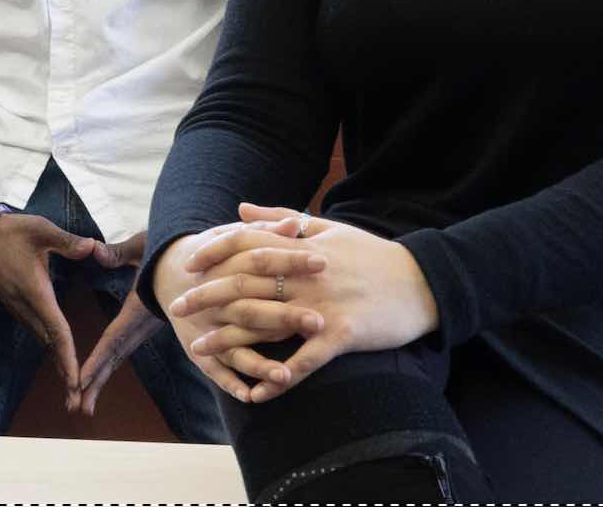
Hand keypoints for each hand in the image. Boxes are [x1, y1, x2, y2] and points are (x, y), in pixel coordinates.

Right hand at [0, 212, 109, 394]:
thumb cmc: (10, 230)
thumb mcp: (40, 229)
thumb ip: (68, 241)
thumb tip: (93, 247)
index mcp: (35, 291)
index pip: (56, 329)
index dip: (68, 356)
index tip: (77, 381)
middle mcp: (25, 306)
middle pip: (49, 345)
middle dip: (65, 374)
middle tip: (78, 402)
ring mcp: (18, 307)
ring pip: (42, 341)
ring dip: (58, 364)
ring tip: (73, 390)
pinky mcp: (15, 305)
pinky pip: (37, 332)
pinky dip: (50, 349)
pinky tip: (60, 358)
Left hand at [71, 231, 156, 415]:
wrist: (197, 259)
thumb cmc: (169, 248)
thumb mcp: (144, 246)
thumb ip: (118, 252)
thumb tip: (93, 250)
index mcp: (138, 308)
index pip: (114, 338)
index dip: (97, 359)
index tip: (81, 380)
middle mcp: (140, 324)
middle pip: (113, 357)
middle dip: (94, 383)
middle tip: (76, 407)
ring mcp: (142, 328)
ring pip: (117, 357)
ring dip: (99, 381)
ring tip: (81, 407)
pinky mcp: (142, 326)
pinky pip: (121, 348)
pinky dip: (107, 365)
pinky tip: (94, 381)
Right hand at [149, 216, 309, 402]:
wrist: (170, 273)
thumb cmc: (219, 256)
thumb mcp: (235, 238)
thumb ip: (267, 231)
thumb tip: (298, 224)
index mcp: (226, 266)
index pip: (260, 261)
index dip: (290, 260)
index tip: (323, 263)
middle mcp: (214, 298)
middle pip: (249, 307)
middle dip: (283, 316)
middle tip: (319, 322)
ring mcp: (206, 326)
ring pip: (232, 343)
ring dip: (258, 363)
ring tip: (285, 375)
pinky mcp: (198, 350)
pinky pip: (214, 370)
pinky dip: (230, 384)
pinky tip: (252, 397)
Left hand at [181, 205, 438, 401]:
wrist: (425, 282)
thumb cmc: (374, 254)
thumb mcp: (328, 227)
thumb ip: (279, 217)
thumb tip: (238, 208)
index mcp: (302, 246)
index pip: (246, 244)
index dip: (214, 252)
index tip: (188, 264)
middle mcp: (306, 275)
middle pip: (245, 283)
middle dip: (207, 296)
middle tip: (177, 309)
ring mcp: (324, 306)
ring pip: (266, 323)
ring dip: (230, 339)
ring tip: (200, 350)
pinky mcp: (343, 336)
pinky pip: (304, 362)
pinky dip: (279, 379)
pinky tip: (256, 394)